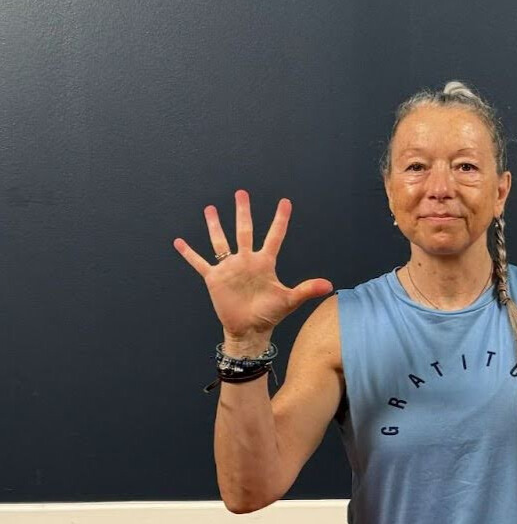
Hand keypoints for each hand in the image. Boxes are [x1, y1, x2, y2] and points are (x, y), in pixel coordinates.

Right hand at [173, 189, 332, 339]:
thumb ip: (306, 290)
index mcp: (265, 263)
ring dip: (214, 226)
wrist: (249, 330)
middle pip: (244, 231)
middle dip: (243, 212)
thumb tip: (329, 286)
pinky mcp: (214, 279)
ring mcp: (230, 268)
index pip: (274, 236)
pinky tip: (179, 242)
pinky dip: (189, 253)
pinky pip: (199, 263)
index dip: (280, 220)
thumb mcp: (289, 301)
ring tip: (210, 208)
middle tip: (242, 193)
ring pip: (220, 242)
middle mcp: (246, 261)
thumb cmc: (269, 315)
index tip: (285, 202)